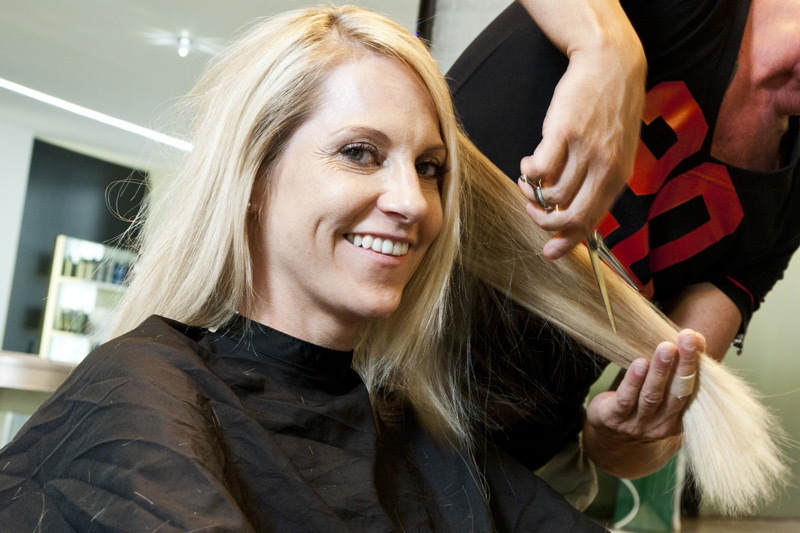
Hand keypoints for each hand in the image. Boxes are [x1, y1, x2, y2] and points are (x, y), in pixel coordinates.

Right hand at [517, 3, 645, 259]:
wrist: (610, 64)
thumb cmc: (610, 108)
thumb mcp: (617, 149)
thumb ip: (600, 180)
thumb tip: (574, 212)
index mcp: (618, 176)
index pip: (592, 221)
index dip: (567, 241)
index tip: (549, 251)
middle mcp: (605, 167)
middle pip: (572, 215)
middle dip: (546, 222)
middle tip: (533, 211)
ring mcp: (585, 151)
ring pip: (552, 194)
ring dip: (533, 193)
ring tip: (529, 180)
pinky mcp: (563, 134)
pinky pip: (539, 169)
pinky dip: (528, 172)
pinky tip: (528, 162)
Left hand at [582, 329, 702, 478]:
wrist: (609, 438)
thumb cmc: (639, 405)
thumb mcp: (662, 392)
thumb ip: (676, 370)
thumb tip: (695, 336)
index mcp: (678, 417)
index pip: (692, 389)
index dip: (696, 364)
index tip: (698, 338)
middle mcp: (661, 424)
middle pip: (676, 392)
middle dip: (684, 364)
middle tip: (688, 338)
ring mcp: (637, 424)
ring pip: (652, 396)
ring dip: (660, 370)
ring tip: (666, 348)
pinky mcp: (613, 419)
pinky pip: (625, 400)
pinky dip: (633, 381)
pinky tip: (640, 364)